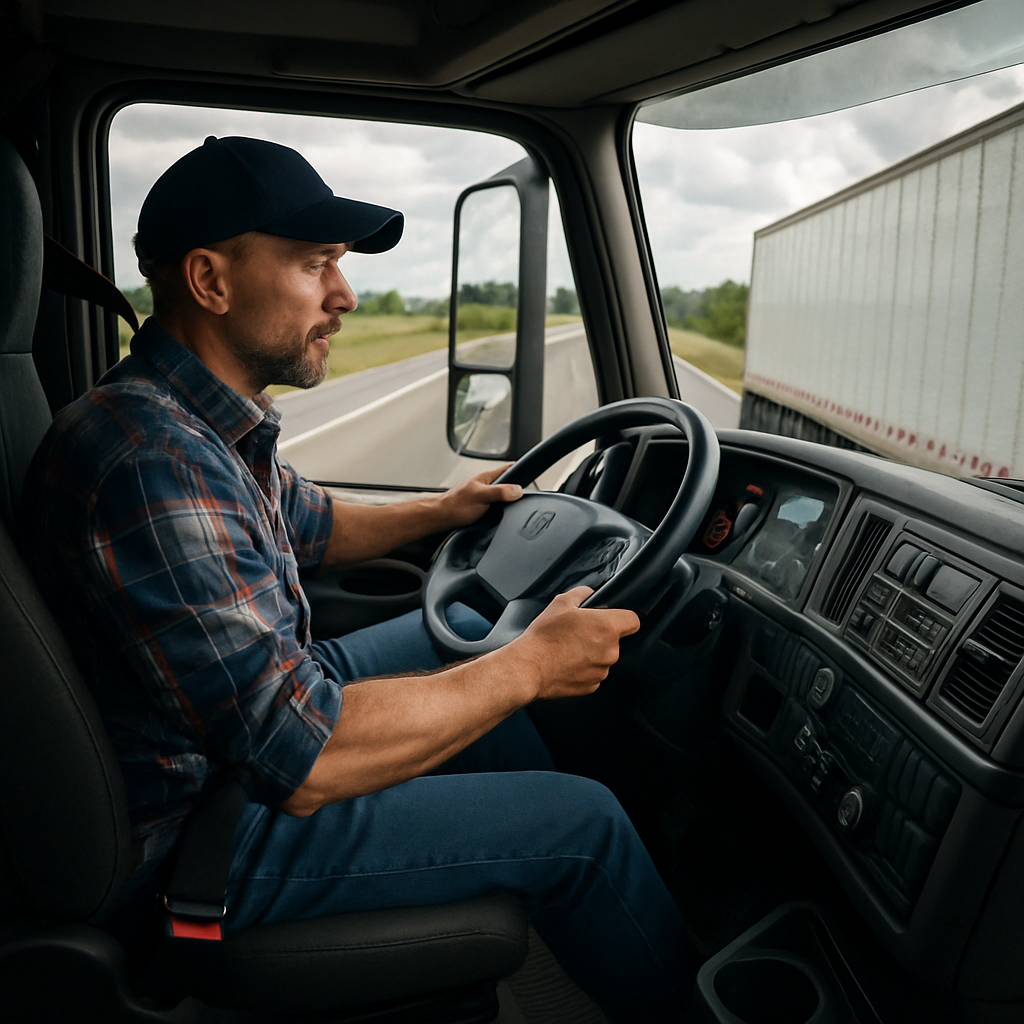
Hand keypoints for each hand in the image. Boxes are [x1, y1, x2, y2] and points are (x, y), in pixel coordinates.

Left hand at [436, 464, 522, 528]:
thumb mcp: (481, 496)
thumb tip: (518, 490)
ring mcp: (482, 496)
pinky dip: (501, 508)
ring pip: (501, 495)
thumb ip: (499, 492)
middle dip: (517, 487)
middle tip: (527, 493)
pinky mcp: (480, 507)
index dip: (519, 468)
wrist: (440, 518)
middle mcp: (485, 485)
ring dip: (509, 499)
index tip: (530, 470)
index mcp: (486, 478)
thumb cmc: (455, 506)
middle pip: (507, 483)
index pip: (508, 469)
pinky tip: (502, 513)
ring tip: (517, 503)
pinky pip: (496, 505)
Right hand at [508, 586, 640, 699]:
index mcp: (607, 628)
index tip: (613, 619)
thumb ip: (582, 594)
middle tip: (578, 632)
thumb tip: (589, 594)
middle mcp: (610, 651)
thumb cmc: (544, 637)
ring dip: (592, 653)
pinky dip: (583, 669)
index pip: (634, 621)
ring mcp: (602, 671)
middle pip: (616, 640)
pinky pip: (593, 673)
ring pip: (604, 658)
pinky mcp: (592, 686)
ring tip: (568, 648)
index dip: (624, 618)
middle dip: (601, 636)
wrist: (528, 667)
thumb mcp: (561, 603)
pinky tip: (566, 663)